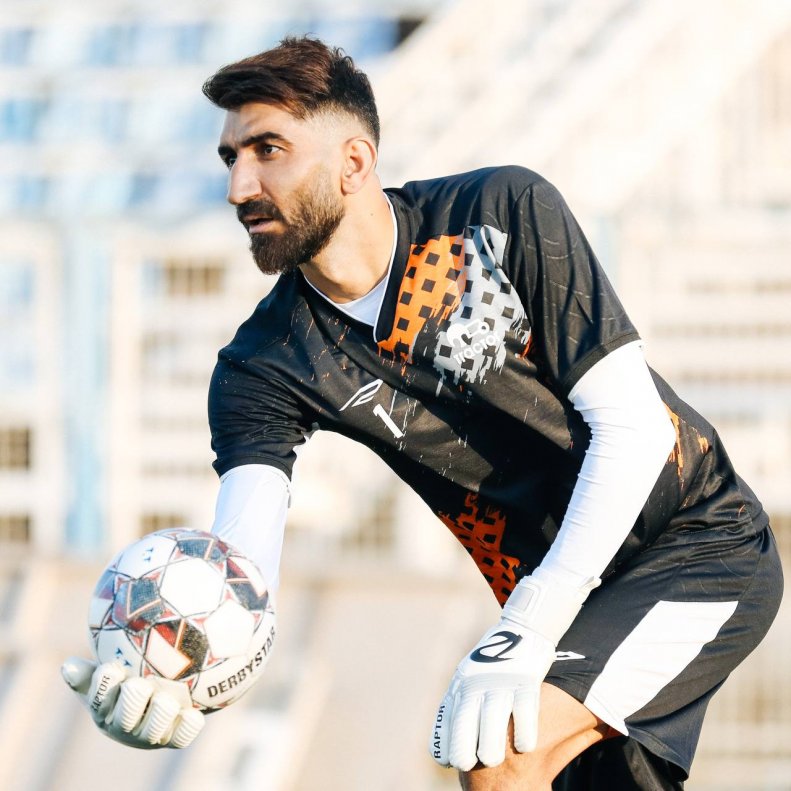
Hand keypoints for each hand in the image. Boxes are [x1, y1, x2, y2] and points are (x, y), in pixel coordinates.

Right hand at [61, 657, 204, 748]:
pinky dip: (187, 727)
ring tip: (165, 699)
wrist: (157, 695)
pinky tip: (194, 713)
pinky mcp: (175, 738)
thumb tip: (67, 665)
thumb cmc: (126, 677)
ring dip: (158, 715)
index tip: (110, 668)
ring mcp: (151, 734)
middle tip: (139, 684)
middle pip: (124, 720)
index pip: (99, 701)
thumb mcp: (105, 673)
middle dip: (130, 703)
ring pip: (153, 731)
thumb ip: (88, 671)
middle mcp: (125, 727)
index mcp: (105, 711)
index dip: (104, 687)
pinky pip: (183, 736)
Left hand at [430, 568, 598, 770]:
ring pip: (493, 726)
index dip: (446, 748)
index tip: (450, 762)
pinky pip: (524, 716)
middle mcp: (475, 685)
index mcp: (460, 687)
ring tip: (493, 760)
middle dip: (465, 754)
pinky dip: (524, 736)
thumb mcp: (468, 679)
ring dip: (492, 749)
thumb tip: (446, 752)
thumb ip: (459, 708)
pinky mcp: (525, 682)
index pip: (446, 725)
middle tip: (471, 766)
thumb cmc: (493, 663)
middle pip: (465, 728)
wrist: (523, 629)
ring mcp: (500, 684)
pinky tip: (524, 747)